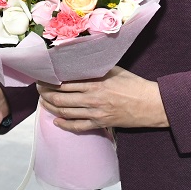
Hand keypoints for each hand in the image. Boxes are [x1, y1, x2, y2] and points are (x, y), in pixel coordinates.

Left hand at [37, 66, 168, 131]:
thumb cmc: (134, 84)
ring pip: (65, 112)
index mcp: (95, 82)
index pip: (64, 82)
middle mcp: (92, 98)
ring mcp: (95, 113)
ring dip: (51, 107)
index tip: (42, 77)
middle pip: (60, 98)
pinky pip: (78, 127)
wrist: (151, 104)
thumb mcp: (114, 70)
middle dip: (45, 94)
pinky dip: (64, 124)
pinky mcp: (100, 124)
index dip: (49, 81)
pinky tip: (56, 121)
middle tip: (39, 89)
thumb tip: (79, 62)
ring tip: (44, 102)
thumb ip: (95, 69)